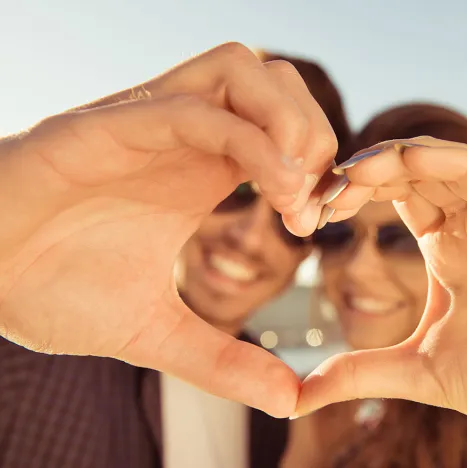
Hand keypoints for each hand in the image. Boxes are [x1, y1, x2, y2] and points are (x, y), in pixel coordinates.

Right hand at [0, 43, 335, 417]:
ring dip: (289, 124)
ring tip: (294, 194)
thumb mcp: (155, 332)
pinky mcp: (108, 127)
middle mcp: (181, 136)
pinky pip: (197, 110)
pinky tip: (273, 193)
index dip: (319, 165)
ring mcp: (146, 123)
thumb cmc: (49, 289)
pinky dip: (252, 143)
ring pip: (245, 70)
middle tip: (312, 205)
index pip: (282, 126)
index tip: (316, 223)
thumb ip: (223, 361)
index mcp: (198, 169)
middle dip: (316, 134)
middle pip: (276, 82)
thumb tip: (289, 397)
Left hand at [299, 137, 466, 464]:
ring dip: (399, 158)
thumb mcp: (421, 371)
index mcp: (447, 247)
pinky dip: (454, 163)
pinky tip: (412, 159)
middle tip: (322, 190)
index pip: (394, 193)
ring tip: (354, 171)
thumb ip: (360, 372)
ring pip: (450, 164)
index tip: (308, 211)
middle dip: (365, 172)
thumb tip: (296, 397)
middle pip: (414, 171)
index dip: (351, 192)